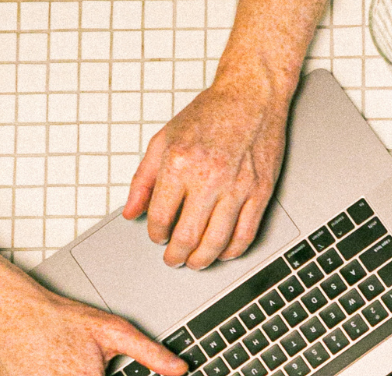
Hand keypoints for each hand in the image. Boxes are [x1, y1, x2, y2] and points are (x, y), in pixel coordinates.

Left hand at [123, 78, 286, 270]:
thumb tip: (131, 211)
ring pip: (217, 242)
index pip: (160, 215)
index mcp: (180, 162)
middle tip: (173, 259)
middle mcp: (209, 177)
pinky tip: (223, 253)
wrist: (251, 97)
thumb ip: (144, 178)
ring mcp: (237, 188)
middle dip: (176, 255)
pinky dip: (232, 251)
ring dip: (202, 259)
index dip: (156, 234)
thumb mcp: (165, 139)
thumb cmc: (211, 114)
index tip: (158, 237)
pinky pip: (245, 234)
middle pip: (188, 235)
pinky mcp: (260, 193)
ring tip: (195, 262)